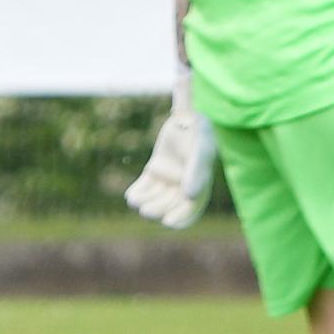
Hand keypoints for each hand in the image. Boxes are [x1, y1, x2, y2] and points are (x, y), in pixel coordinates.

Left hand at [126, 70, 216, 229]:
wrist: (189, 111)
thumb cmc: (199, 128)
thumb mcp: (200, 146)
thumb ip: (196, 170)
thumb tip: (190, 193)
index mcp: (201, 180)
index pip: (193, 208)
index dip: (182, 219)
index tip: (168, 222)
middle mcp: (185, 181)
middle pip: (172, 206)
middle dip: (160, 210)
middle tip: (147, 211)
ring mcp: (169, 176)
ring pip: (157, 198)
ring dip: (147, 204)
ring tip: (137, 202)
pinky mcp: (154, 169)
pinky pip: (144, 187)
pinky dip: (137, 194)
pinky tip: (132, 195)